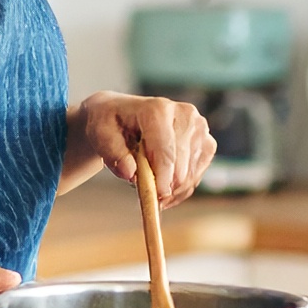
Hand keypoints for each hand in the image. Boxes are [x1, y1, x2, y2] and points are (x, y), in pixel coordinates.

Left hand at [76, 92, 215, 205]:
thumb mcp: (101, 134)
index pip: (165, 149)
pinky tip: (164, 190)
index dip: (163, 175)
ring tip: (152, 192)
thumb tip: (130, 173)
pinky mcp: (206, 143)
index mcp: (158, 109)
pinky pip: (197, 176)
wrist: (124, 115)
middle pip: (182, 163)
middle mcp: (185, 114)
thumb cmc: (111, 124)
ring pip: (191, 173)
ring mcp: (199, 128)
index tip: (158, 196)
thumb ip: (113, 153)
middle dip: (166, 185)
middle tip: (149, 199)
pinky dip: (181, 189)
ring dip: (172, 190)